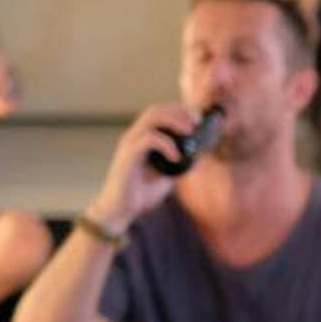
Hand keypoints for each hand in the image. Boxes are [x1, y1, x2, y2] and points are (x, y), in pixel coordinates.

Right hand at [92, 102, 199, 227]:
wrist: (120, 211)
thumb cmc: (140, 194)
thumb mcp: (168, 176)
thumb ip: (180, 164)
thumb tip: (199, 155)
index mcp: (142, 139)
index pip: (159, 113)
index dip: (179, 111)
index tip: (198, 118)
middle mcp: (134, 137)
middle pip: (155, 110)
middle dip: (178, 111)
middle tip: (197, 121)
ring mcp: (129, 143)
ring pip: (151, 118)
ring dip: (174, 121)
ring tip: (190, 131)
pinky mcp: (128, 154)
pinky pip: (148, 139)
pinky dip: (166, 144)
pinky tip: (176, 156)